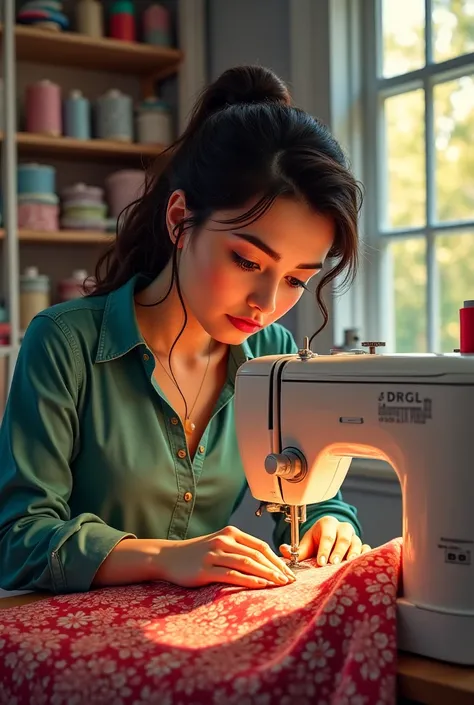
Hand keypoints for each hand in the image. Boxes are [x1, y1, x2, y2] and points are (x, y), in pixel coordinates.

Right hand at [156, 525, 295, 588]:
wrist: (169, 557)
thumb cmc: (199, 553)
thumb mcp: (220, 545)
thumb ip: (240, 550)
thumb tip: (267, 563)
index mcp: (231, 533)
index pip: (261, 545)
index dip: (277, 559)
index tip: (289, 571)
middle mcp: (224, 541)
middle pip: (257, 555)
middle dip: (276, 568)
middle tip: (290, 581)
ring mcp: (214, 554)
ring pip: (247, 563)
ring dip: (267, 574)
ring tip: (280, 584)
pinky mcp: (205, 569)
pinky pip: (231, 575)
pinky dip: (248, 580)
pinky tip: (260, 586)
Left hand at [280, 516, 370, 565]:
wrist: (329, 540)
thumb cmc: (317, 541)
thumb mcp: (306, 543)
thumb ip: (297, 549)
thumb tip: (283, 550)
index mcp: (327, 523)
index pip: (327, 536)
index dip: (324, 549)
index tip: (320, 562)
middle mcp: (342, 527)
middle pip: (343, 538)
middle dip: (338, 552)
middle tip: (333, 564)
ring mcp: (353, 536)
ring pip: (356, 542)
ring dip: (352, 554)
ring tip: (347, 564)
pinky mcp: (362, 544)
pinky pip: (366, 548)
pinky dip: (365, 555)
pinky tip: (361, 562)